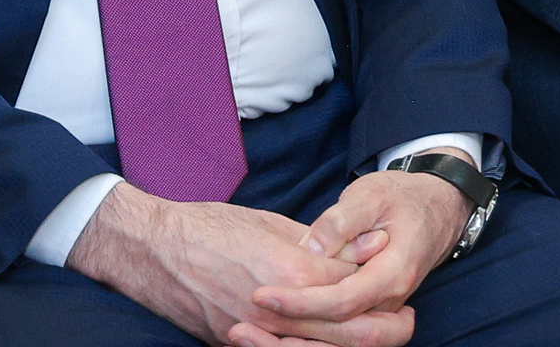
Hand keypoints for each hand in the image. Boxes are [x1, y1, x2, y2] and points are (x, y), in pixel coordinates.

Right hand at [67, 187, 370, 346]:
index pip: (356, 288)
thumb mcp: (273, 224)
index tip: (397, 279)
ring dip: (354, 342)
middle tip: (404, 317)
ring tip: (373, 327)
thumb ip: (325, 243)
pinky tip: (327, 338)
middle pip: (352, 333)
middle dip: (386, 327)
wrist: (155, 250)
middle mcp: (279, 311)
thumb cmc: (212, 227)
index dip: (382, 284)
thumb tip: (371, 246)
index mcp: (292, 272)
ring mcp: (257, 334)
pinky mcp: (238, 344)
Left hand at [253, 172, 469, 336]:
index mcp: (394, 272)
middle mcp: (391, 302)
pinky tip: (266, 336)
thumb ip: (341, 221)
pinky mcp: (369, 315)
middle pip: (344, 338)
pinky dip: (302, 343)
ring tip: (243, 336)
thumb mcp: (370, 194)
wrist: (434, 209)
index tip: (262, 294)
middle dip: (292, 335)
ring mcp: (383, 312)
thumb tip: (310, 247)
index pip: (345, 302)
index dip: (302, 303)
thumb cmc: (400, 198)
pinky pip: (338, 342)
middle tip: (242, 326)